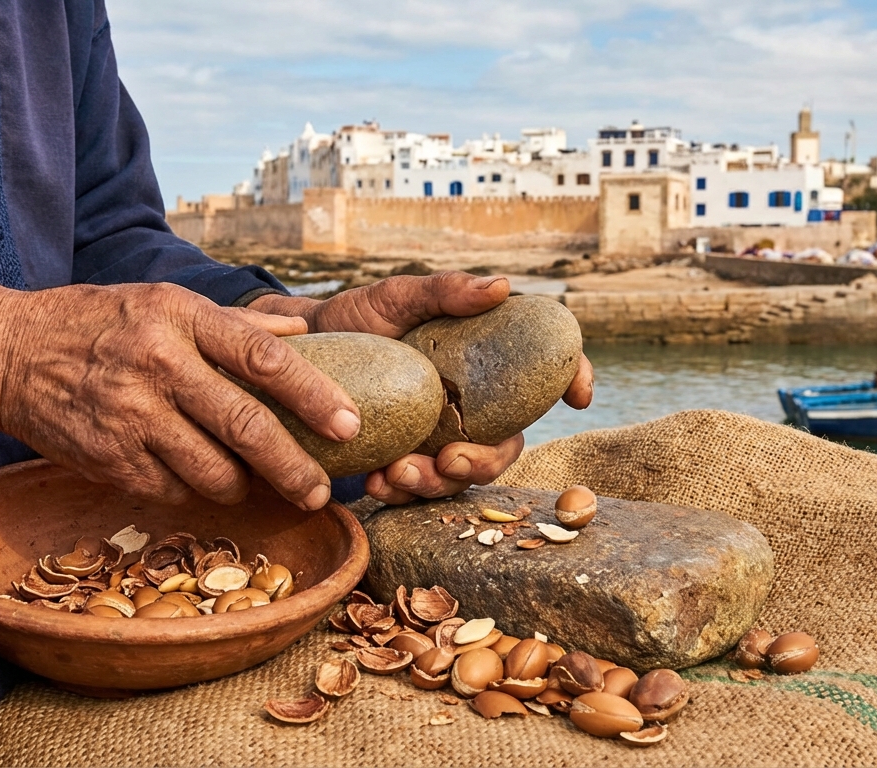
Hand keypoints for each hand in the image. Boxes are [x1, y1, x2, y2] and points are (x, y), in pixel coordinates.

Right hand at [0, 269, 360, 509]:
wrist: (8, 353)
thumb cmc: (100, 322)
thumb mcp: (163, 302)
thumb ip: (235, 322)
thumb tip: (304, 331)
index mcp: (180, 317)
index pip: (264, 357)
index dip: (313, 395)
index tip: (349, 425)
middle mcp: (157, 364)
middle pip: (245, 426)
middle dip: (294, 467)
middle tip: (322, 490)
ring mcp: (129, 415)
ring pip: (212, 470)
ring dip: (247, 486)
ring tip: (263, 486)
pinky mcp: (107, 458)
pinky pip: (172, 490)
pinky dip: (197, 493)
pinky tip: (206, 484)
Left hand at [250, 272, 593, 502]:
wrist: (298, 353)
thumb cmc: (356, 319)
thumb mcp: (395, 297)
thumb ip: (445, 291)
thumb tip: (501, 287)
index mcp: (480, 364)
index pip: (542, 371)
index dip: (572, 378)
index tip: (578, 395)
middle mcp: (468, 406)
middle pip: (505, 445)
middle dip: (484, 463)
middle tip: (449, 460)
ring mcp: (436, 439)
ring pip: (460, 477)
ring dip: (436, 485)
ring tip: (394, 474)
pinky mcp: (402, 462)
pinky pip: (415, 491)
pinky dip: (399, 494)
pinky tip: (374, 483)